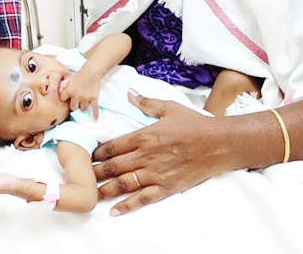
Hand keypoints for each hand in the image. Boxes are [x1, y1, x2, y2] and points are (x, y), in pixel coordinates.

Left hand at [59, 69, 100, 118]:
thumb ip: (62, 86)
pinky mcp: (94, 99)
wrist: (91, 72)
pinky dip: (95, 114)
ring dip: (83, 107)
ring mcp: (85, 98)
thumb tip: (58, 91)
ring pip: (83, 109)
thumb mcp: (68, 79)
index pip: (62, 99)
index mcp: (69, 91)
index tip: (67, 99)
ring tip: (84, 103)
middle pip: (73, 107)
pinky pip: (94, 109)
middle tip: (77, 102)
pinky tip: (95, 119)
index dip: (64, 99)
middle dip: (75, 105)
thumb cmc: (79, 75)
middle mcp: (76, 96)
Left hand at [92, 89, 232, 215]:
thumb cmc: (195, 124)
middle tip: (82, 176)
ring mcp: (156, 173)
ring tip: (91, 194)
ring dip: (105, 189)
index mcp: (145, 135)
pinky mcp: (167, 187)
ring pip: (124, 183)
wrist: (220, 144)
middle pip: (114, 166)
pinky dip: (127, 205)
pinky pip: (143, 198)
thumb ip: (147, 103)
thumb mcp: (170, 107)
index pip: (114, 145)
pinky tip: (115, 210)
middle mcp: (146, 155)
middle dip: (96, 172)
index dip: (99, 152)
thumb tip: (130, 93)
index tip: (88, 155)